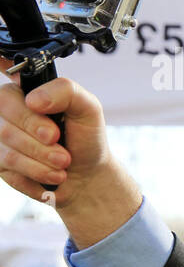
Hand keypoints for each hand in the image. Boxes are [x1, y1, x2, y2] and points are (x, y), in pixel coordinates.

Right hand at [0, 67, 140, 247]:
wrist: (88, 180)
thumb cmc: (89, 142)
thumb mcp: (91, 111)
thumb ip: (69, 92)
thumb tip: (35, 98)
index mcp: (27, 91)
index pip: (6, 85)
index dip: (22, 106)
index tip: (48, 122)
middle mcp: (8, 111)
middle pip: (5, 120)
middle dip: (39, 142)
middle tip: (64, 152)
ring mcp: (0, 137)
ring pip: (3, 148)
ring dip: (39, 163)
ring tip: (63, 168)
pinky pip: (4, 171)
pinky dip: (31, 180)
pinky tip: (49, 182)